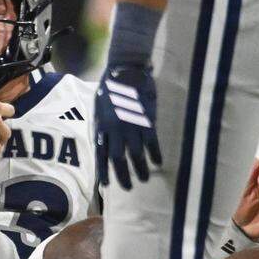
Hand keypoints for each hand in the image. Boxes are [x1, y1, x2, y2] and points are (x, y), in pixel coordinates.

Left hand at [94, 63, 161, 189]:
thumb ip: (102, 124)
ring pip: (135, 154)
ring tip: (144, 178)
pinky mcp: (146, 121)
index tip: (106, 185)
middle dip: (122, 175)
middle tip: (128, 187)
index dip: (103, 170)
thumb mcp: (100, 106)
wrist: (126, 70)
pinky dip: (154, 154)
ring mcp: (131, 125)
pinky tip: (158, 162)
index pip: (101, 153)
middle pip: (117, 158)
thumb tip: (102, 140)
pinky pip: (151, 143)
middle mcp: (115, 129)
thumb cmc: (111, 87)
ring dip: (140, 169)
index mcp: (102, 125)